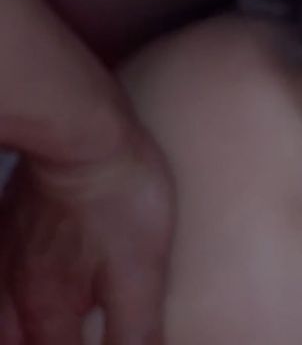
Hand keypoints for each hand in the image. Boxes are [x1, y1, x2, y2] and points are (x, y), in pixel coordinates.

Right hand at [0, 126, 173, 344]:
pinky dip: (14, 287)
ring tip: (46, 324)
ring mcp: (9, 246)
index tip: (95, 341)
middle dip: (37, 343)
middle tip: (64, 332)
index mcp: (48, 310)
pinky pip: (4, 266)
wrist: (82, 125)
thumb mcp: (142, 270)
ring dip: (20, 326)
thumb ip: (135, 332)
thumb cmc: (116, 195)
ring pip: (3, 310)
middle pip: (15, 341)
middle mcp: (17, 288)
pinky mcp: (13, 212)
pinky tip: (36, 269)